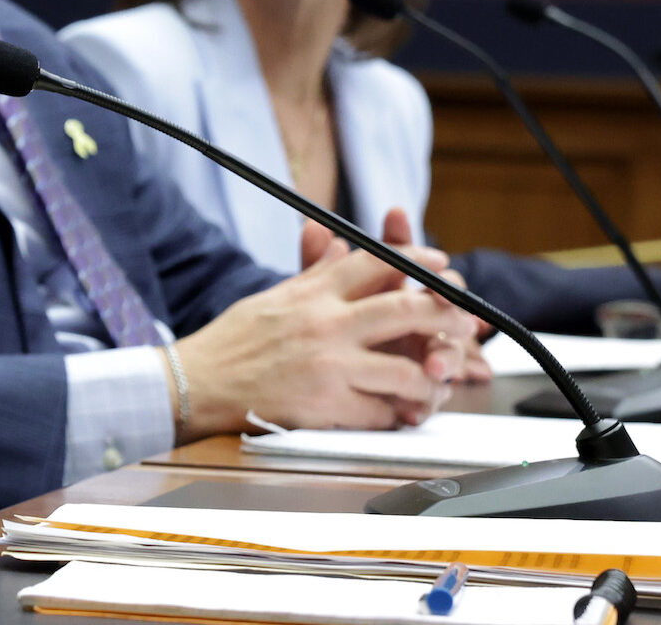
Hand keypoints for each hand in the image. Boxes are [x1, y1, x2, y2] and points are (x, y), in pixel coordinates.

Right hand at [174, 241, 476, 440]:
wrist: (196, 384)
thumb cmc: (231, 342)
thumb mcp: (273, 297)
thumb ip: (315, 274)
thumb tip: (343, 247)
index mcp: (313, 293)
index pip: (377, 262)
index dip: (419, 259)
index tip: (439, 263)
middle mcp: (325, 324)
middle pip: (408, 309)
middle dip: (447, 316)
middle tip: (464, 324)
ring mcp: (328, 366)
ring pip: (408, 370)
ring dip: (430, 380)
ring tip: (434, 381)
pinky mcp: (326, 406)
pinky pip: (383, 412)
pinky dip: (397, 414)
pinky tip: (398, 410)